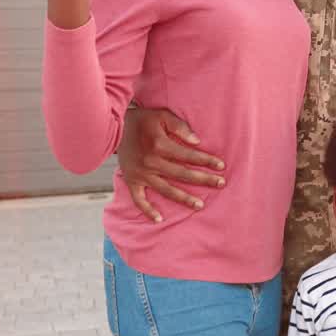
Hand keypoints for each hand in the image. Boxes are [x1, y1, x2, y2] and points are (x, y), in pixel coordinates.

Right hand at [117, 107, 224, 222]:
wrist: (114, 128)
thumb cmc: (143, 120)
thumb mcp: (162, 116)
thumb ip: (180, 127)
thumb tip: (197, 142)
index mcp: (160, 145)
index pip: (188, 155)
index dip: (206, 160)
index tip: (221, 166)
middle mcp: (151, 162)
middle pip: (182, 174)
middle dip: (203, 179)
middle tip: (221, 184)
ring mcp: (141, 174)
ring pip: (166, 190)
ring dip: (183, 198)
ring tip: (200, 205)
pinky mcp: (131, 181)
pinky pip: (139, 199)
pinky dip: (147, 210)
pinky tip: (159, 219)